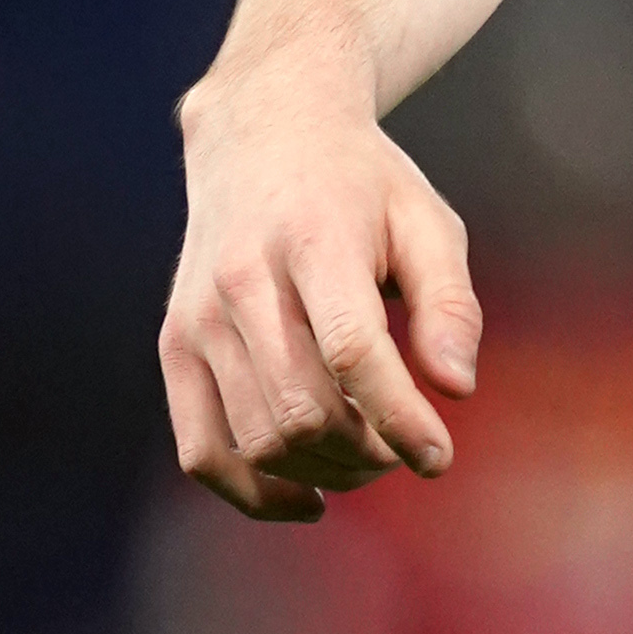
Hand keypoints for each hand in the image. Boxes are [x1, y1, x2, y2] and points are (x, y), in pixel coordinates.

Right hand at [160, 75, 481, 522]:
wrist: (262, 134)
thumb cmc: (361, 186)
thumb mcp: (425, 219)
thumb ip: (450, 302)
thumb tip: (457, 389)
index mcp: (313, 240)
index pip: (352, 351)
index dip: (399, 417)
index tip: (439, 456)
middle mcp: (242, 282)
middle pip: (303, 408)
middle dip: (367, 452)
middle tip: (407, 451)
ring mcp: (198, 318)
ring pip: (258, 438)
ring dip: (325, 472)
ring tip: (369, 457)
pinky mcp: (175, 346)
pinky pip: (200, 450)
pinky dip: (253, 492)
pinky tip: (309, 498)